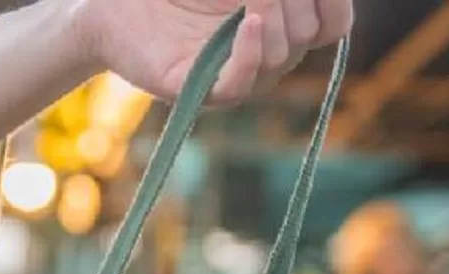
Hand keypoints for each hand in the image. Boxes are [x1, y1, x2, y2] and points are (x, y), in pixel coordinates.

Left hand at [75, 0, 352, 104]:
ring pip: (279, 56)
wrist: (114, 4)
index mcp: (278, 27)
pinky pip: (239, 85)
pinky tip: (248, 22)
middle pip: (306, 33)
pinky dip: (250, 54)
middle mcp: (262, 56)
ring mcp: (231, 76)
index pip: (333, 24)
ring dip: (270, 13)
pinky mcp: (196, 90)